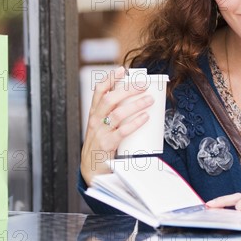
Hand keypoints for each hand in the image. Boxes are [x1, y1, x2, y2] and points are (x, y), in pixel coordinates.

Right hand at [80, 66, 153, 184]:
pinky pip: (122, 131)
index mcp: (94, 113)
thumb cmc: (100, 145)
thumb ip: (113, 114)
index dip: (110, 78)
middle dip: (128, 89)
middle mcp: (95, 120)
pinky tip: (145, 117)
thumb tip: (135, 99)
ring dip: (135, 105)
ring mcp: (100, 132)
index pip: (98, 91)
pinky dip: (135, 123)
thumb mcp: (102, 126)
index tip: (122, 70)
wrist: (91, 170)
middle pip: (110, 99)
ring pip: (118, 114)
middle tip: (144, 85)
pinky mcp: (107, 145)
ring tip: (149, 100)